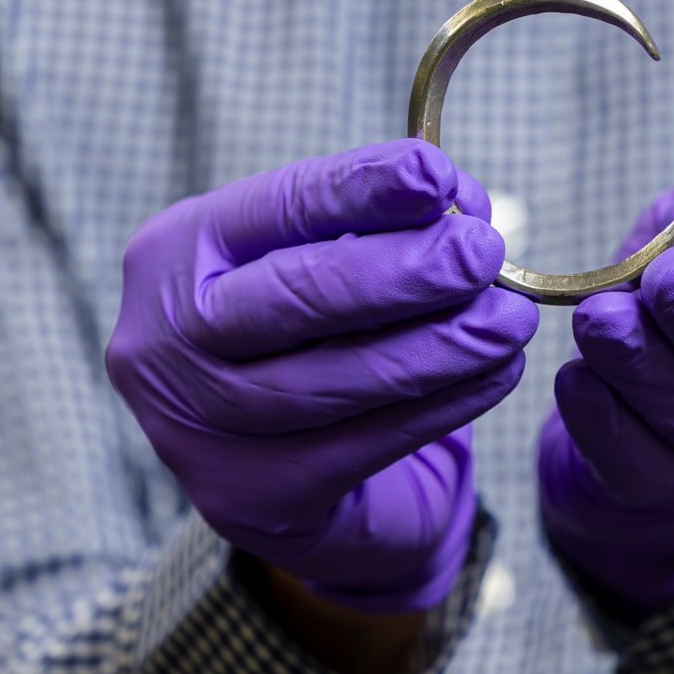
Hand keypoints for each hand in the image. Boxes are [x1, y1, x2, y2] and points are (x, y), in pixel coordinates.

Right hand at [107, 140, 537, 613]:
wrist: (264, 461)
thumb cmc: (299, 324)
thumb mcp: (313, 251)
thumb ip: (374, 220)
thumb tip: (460, 204)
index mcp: (176, 252)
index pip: (279, 206)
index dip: (362, 187)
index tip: (440, 176)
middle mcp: (165, 340)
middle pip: (297, 295)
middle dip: (406, 271)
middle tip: (484, 252)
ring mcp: (196, 430)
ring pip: (337, 379)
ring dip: (442, 344)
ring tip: (509, 318)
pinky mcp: (249, 498)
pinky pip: (365, 441)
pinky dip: (444, 402)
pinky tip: (495, 372)